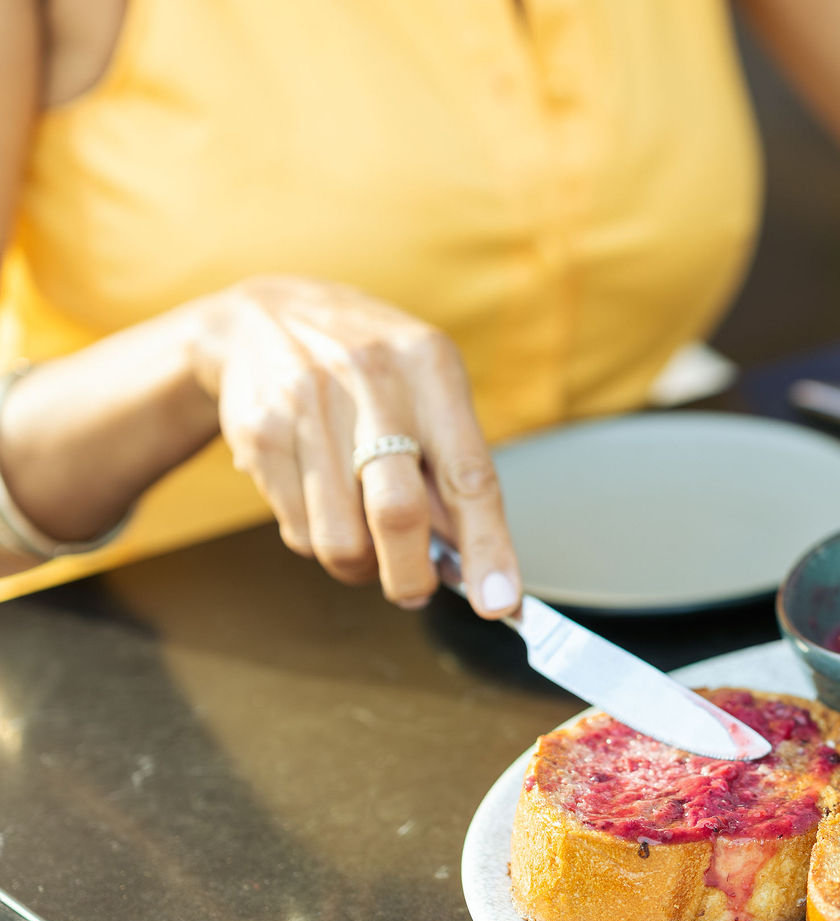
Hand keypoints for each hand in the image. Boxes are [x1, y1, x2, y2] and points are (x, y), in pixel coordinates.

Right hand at [185, 276, 520, 616]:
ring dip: (360, 567)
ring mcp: (309, 406)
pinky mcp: (259, 434)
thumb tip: (472, 559)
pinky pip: (297, 529)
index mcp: (430, 368)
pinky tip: (324, 506)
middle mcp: (372, 382)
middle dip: (411, 576)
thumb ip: (450, 466)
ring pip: (340, 537)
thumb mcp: (426, 390)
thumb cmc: (370, 368)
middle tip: (415, 591)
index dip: (488, 546)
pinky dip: (317, 542)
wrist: (263, 319)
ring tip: (366, 547)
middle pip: (398, 514)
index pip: (469, 475)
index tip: (499, 602)